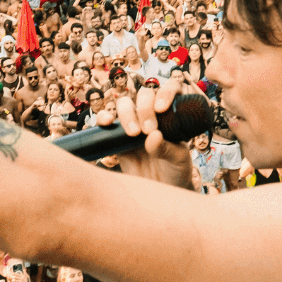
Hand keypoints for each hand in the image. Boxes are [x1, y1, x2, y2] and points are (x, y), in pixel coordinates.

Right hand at [110, 76, 195, 190]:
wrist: (161, 191)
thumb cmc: (176, 172)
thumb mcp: (178, 160)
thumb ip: (167, 148)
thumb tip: (153, 135)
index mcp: (172, 114)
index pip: (170, 90)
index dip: (165, 92)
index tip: (162, 109)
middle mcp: (153, 115)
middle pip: (144, 95)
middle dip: (144, 108)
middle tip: (148, 130)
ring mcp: (134, 124)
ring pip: (125, 104)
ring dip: (127, 113)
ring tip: (133, 133)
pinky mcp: (118, 138)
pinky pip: (107, 122)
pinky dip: (104, 118)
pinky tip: (106, 122)